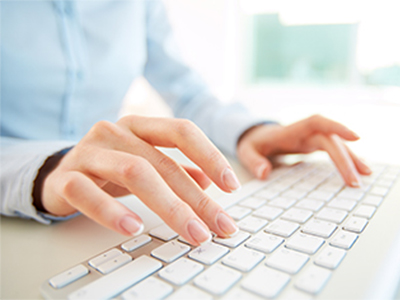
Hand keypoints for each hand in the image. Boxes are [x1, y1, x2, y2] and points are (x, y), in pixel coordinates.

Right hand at [42, 116, 239, 244]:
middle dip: (196, 198)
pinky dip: (112, 212)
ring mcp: (88, 152)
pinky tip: (134, 228)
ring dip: (168, 206)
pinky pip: (87, 192)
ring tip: (191, 232)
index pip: (181, 131)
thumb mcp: (144, 163)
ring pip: (133, 172)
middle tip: (219, 225)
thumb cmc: (109, 167)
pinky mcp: (65, 177)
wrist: (57, 172)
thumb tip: (208, 181)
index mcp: (138, 126)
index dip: (210, 155)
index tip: (232, 184)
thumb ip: (175, 168)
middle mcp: (114, 132)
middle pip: (163, 163)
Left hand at [237, 115, 371, 186]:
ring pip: (336, 145)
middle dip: (345, 158)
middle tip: (355, 181)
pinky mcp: (313, 145)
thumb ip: (253, 161)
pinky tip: (358, 170)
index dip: (336, 127)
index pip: (316, 123)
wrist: (255, 136)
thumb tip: (264, 173)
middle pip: (330, 140)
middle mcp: (304, 132)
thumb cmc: (252, 142)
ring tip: (367, 175)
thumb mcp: (246, 151)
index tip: (356, 137)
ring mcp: (310, 139)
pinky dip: (346, 159)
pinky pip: (333, 150)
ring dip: (352, 158)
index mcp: (290, 131)